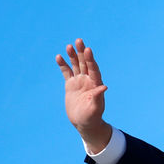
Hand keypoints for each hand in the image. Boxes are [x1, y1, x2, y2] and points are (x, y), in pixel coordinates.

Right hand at [55, 38, 111, 152]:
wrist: (84, 123)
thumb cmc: (92, 117)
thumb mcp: (95, 108)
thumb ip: (98, 97)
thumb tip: (104, 87)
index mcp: (96, 85)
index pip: (94, 69)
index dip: (91, 60)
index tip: (88, 50)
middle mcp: (88, 81)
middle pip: (85, 64)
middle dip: (82, 53)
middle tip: (79, 40)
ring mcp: (79, 82)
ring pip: (76, 66)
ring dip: (73, 56)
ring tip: (69, 46)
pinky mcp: (71, 85)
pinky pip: (66, 72)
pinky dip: (63, 65)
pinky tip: (59, 57)